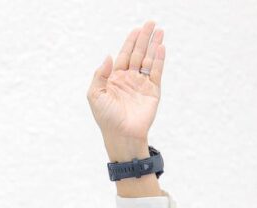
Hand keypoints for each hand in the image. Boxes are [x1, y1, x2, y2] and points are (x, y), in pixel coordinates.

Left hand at [87, 20, 165, 146]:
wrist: (121, 135)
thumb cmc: (106, 117)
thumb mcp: (95, 95)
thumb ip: (100, 75)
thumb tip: (109, 56)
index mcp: (115, 78)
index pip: (124, 55)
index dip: (130, 42)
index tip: (136, 30)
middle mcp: (129, 79)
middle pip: (138, 54)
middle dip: (144, 39)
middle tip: (151, 23)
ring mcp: (142, 84)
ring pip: (148, 60)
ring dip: (154, 46)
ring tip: (160, 31)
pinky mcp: (153, 91)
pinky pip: (156, 72)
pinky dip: (159, 60)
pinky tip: (161, 48)